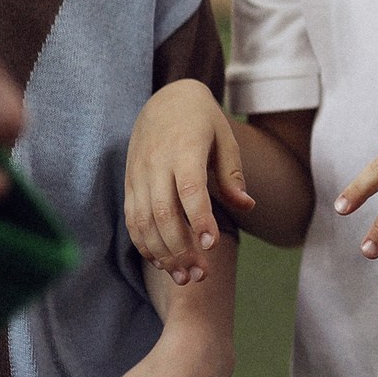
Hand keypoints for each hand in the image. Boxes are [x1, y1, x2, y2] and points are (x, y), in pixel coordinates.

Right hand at [124, 79, 252, 283]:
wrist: (165, 99)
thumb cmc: (202, 121)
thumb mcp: (225, 139)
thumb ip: (232, 175)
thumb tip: (247, 207)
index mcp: (184, 149)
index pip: (190, 189)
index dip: (199, 219)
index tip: (212, 245)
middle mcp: (156, 163)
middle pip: (164, 213)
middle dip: (181, 249)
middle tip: (201, 276)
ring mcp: (139, 174)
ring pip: (144, 221)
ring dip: (163, 254)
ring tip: (183, 277)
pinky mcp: (129, 182)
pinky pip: (132, 218)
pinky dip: (144, 243)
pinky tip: (162, 262)